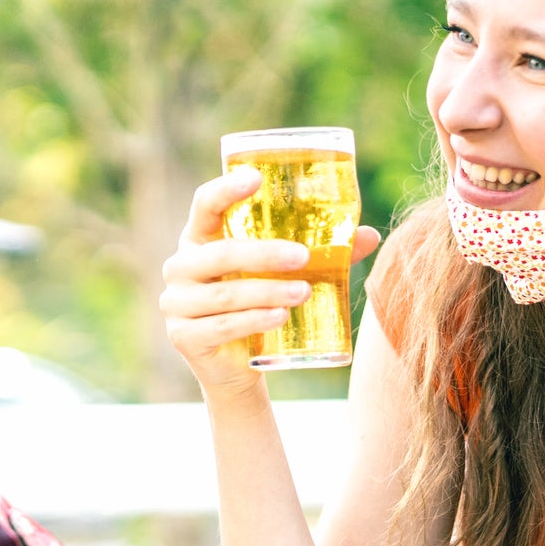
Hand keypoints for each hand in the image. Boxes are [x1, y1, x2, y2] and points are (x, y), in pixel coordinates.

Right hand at [160, 168, 381, 397]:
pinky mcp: (183, 337)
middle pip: (221, 252)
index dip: (226, 189)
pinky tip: (280, 317)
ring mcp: (176, 303)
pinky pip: (222, 326)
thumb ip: (319, 254)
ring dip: (268, 291)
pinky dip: (254, 321)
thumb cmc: (258, 305)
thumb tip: (368, 235)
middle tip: (303, 256)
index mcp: (200, 239)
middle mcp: (181, 266)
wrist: (236, 366)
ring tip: (304, 291)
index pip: (204, 204)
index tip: (256, 179)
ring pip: (226, 293)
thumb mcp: (281, 275)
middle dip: (264, 254)